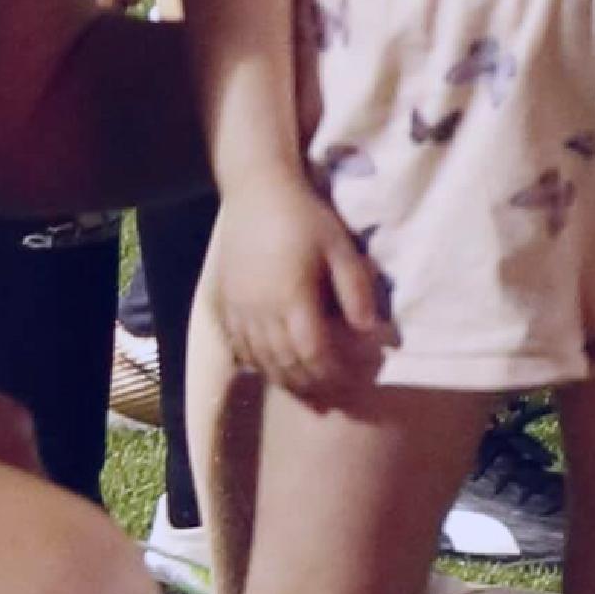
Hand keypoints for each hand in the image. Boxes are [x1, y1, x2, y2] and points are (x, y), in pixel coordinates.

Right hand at [207, 179, 391, 409]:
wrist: (256, 194)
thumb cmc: (305, 218)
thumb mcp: (341, 248)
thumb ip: (355, 290)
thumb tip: (371, 331)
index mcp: (292, 300)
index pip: (313, 353)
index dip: (332, 373)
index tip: (352, 383)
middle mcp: (260, 313)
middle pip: (285, 364)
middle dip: (311, 385)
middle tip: (333, 400)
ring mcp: (237, 311)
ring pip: (260, 360)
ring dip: (285, 381)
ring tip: (308, 394)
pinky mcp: (223, 305)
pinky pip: (238, 347)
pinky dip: (258, 365)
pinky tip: (272, 371)